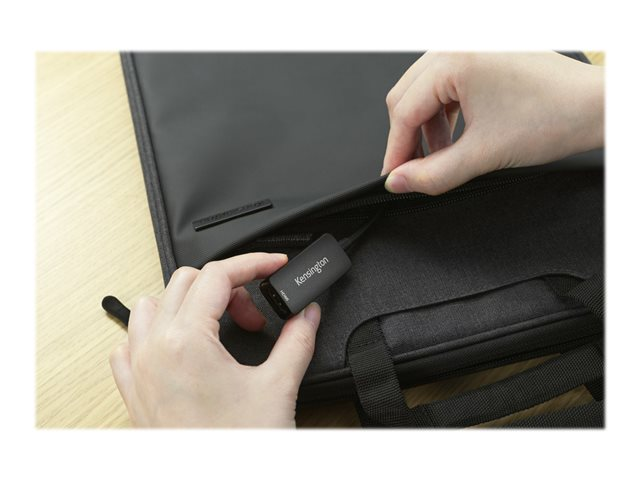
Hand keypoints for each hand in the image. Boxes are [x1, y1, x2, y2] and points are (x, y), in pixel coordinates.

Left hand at [109, 252, 320, 427]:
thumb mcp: (278, 388)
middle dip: (228, 287)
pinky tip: (183, 345)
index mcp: (187, 341)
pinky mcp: (132, 389)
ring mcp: (137, 368)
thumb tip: (306, 315)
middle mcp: (154, 348)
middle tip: (255, 314)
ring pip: (151, 303)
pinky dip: (156, 330)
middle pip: (187, 281)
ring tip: (219, 324)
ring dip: (188, 302)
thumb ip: (297, 340)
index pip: (218, 274)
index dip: (252, 263)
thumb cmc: (236, 448)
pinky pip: (131, 340)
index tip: (273, 265)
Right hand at [382, 52, 603, 194]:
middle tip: (413, 170)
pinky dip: (445, 113)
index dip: (396, 150)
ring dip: (428, 127)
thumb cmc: (554, 118)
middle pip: (407, 96)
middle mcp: (458, 44)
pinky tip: (456, 136)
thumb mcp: (483, 154)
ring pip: (424, 91)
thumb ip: (433, 174)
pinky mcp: (482, 54)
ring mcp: (470, 46)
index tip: (394, 176)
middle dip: (409, 138)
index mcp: (455, 59)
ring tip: (443, 156)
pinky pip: (446, 84)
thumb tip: (400, 181)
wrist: (595, 107)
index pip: (404, 110)